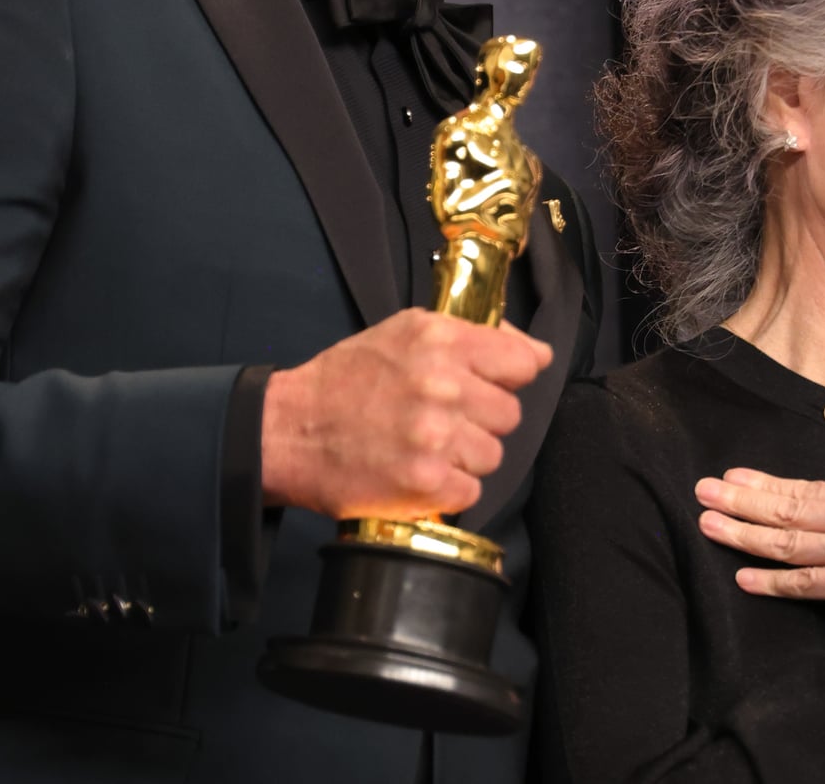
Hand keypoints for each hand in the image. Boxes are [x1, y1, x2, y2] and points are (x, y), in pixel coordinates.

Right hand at [260, 309, 551, 517]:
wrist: (289, 431)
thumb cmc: (345, 381)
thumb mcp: (403, 332)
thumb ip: (468, 335)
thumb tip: (534, 352)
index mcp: (440, 340)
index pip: (522, 362)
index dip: (509, 377)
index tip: (490, 384)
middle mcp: (442, 384)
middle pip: (509, 413)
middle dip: (481, 420)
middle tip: (442, 420)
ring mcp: (436, 436)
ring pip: (493, 455)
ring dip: (465, 458)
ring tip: (426, 448)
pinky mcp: (426, 482)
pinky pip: (471, 491)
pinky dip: (448, 490)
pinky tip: (418, 473)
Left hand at [695, 416, 824, 647]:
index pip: (808, 486)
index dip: (767, 482)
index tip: (734, 476)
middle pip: (788, 508)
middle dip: (741, 500)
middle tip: (703, 491)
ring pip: (788, 542)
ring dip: (743, 534)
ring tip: (708, 525)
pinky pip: (806, 585)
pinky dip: (772, 582)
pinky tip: (745, 577)